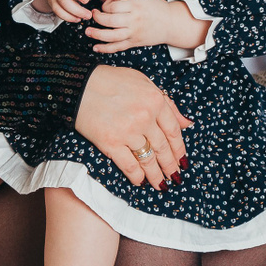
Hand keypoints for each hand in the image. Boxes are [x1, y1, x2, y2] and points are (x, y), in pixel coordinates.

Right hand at [74, 65, 192, 189]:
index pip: (174, 131)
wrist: (78, 85)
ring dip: (156, 176)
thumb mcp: (143, 82)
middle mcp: (145, 117)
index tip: (182, 160)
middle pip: (163, 148)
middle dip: (170, 166)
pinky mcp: (111, 143)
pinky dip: (136, 176)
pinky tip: (140, 182)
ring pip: (148, 160)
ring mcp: (128, 131)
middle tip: (175, 177)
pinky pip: (129, 165)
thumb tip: (187, 123)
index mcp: (155, 100)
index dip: (179, 149)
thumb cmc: (110, 81)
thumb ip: (167, 102)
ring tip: (161, 185)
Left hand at [86, 0, 208, 52]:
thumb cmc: (157, 8)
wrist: (172, 23)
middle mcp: (134, 21)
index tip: (103, 5)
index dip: (104, 5)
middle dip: (98, 18)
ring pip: (111, 36)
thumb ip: (126, 2)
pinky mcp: (134, 43)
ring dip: (97, 34)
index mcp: (135, 7)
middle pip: (110, 21)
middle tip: (93, 15)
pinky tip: (96, 47)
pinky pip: (118, 47)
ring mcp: (134, 33)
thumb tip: (108, 4)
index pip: (113, 6)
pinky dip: (105, 48)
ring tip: (87, 31)